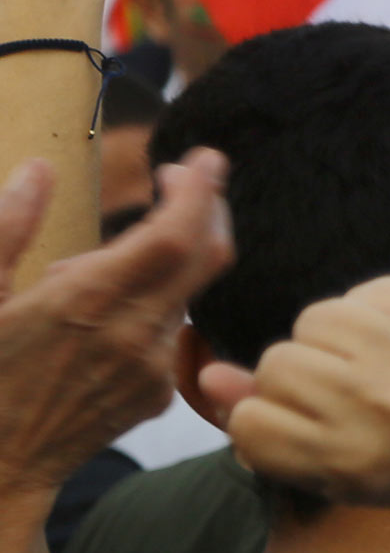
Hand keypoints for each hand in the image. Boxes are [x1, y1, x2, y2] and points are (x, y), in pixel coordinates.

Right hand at [0, 150, 231, 498]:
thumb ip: (6, 228)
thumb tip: (38, 171)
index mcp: (86, 302)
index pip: (175, 234)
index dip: (199, 190)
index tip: (203, 158)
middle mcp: (134, 335)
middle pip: (205, 256)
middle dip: (207, 207)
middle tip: (182, 178)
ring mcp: (152, 369)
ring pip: (185, 292)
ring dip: (165, 261)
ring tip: (94, 269)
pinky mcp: (157, 394)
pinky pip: (171, 332)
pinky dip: (152, 304)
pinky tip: (101, 315)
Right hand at [202, 276, 389, 512]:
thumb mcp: (360, 475)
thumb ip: (282, 437)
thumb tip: (210, 378)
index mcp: (355, 458)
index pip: (251, 424)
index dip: (271, 421)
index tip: (310, 425)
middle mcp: (378, 401)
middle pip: (275, 366)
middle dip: (306, 379)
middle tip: (359, 395)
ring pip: (314, 320)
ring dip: (339, 340)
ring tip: (385, 365)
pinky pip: (363, 292)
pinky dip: (378, 313)